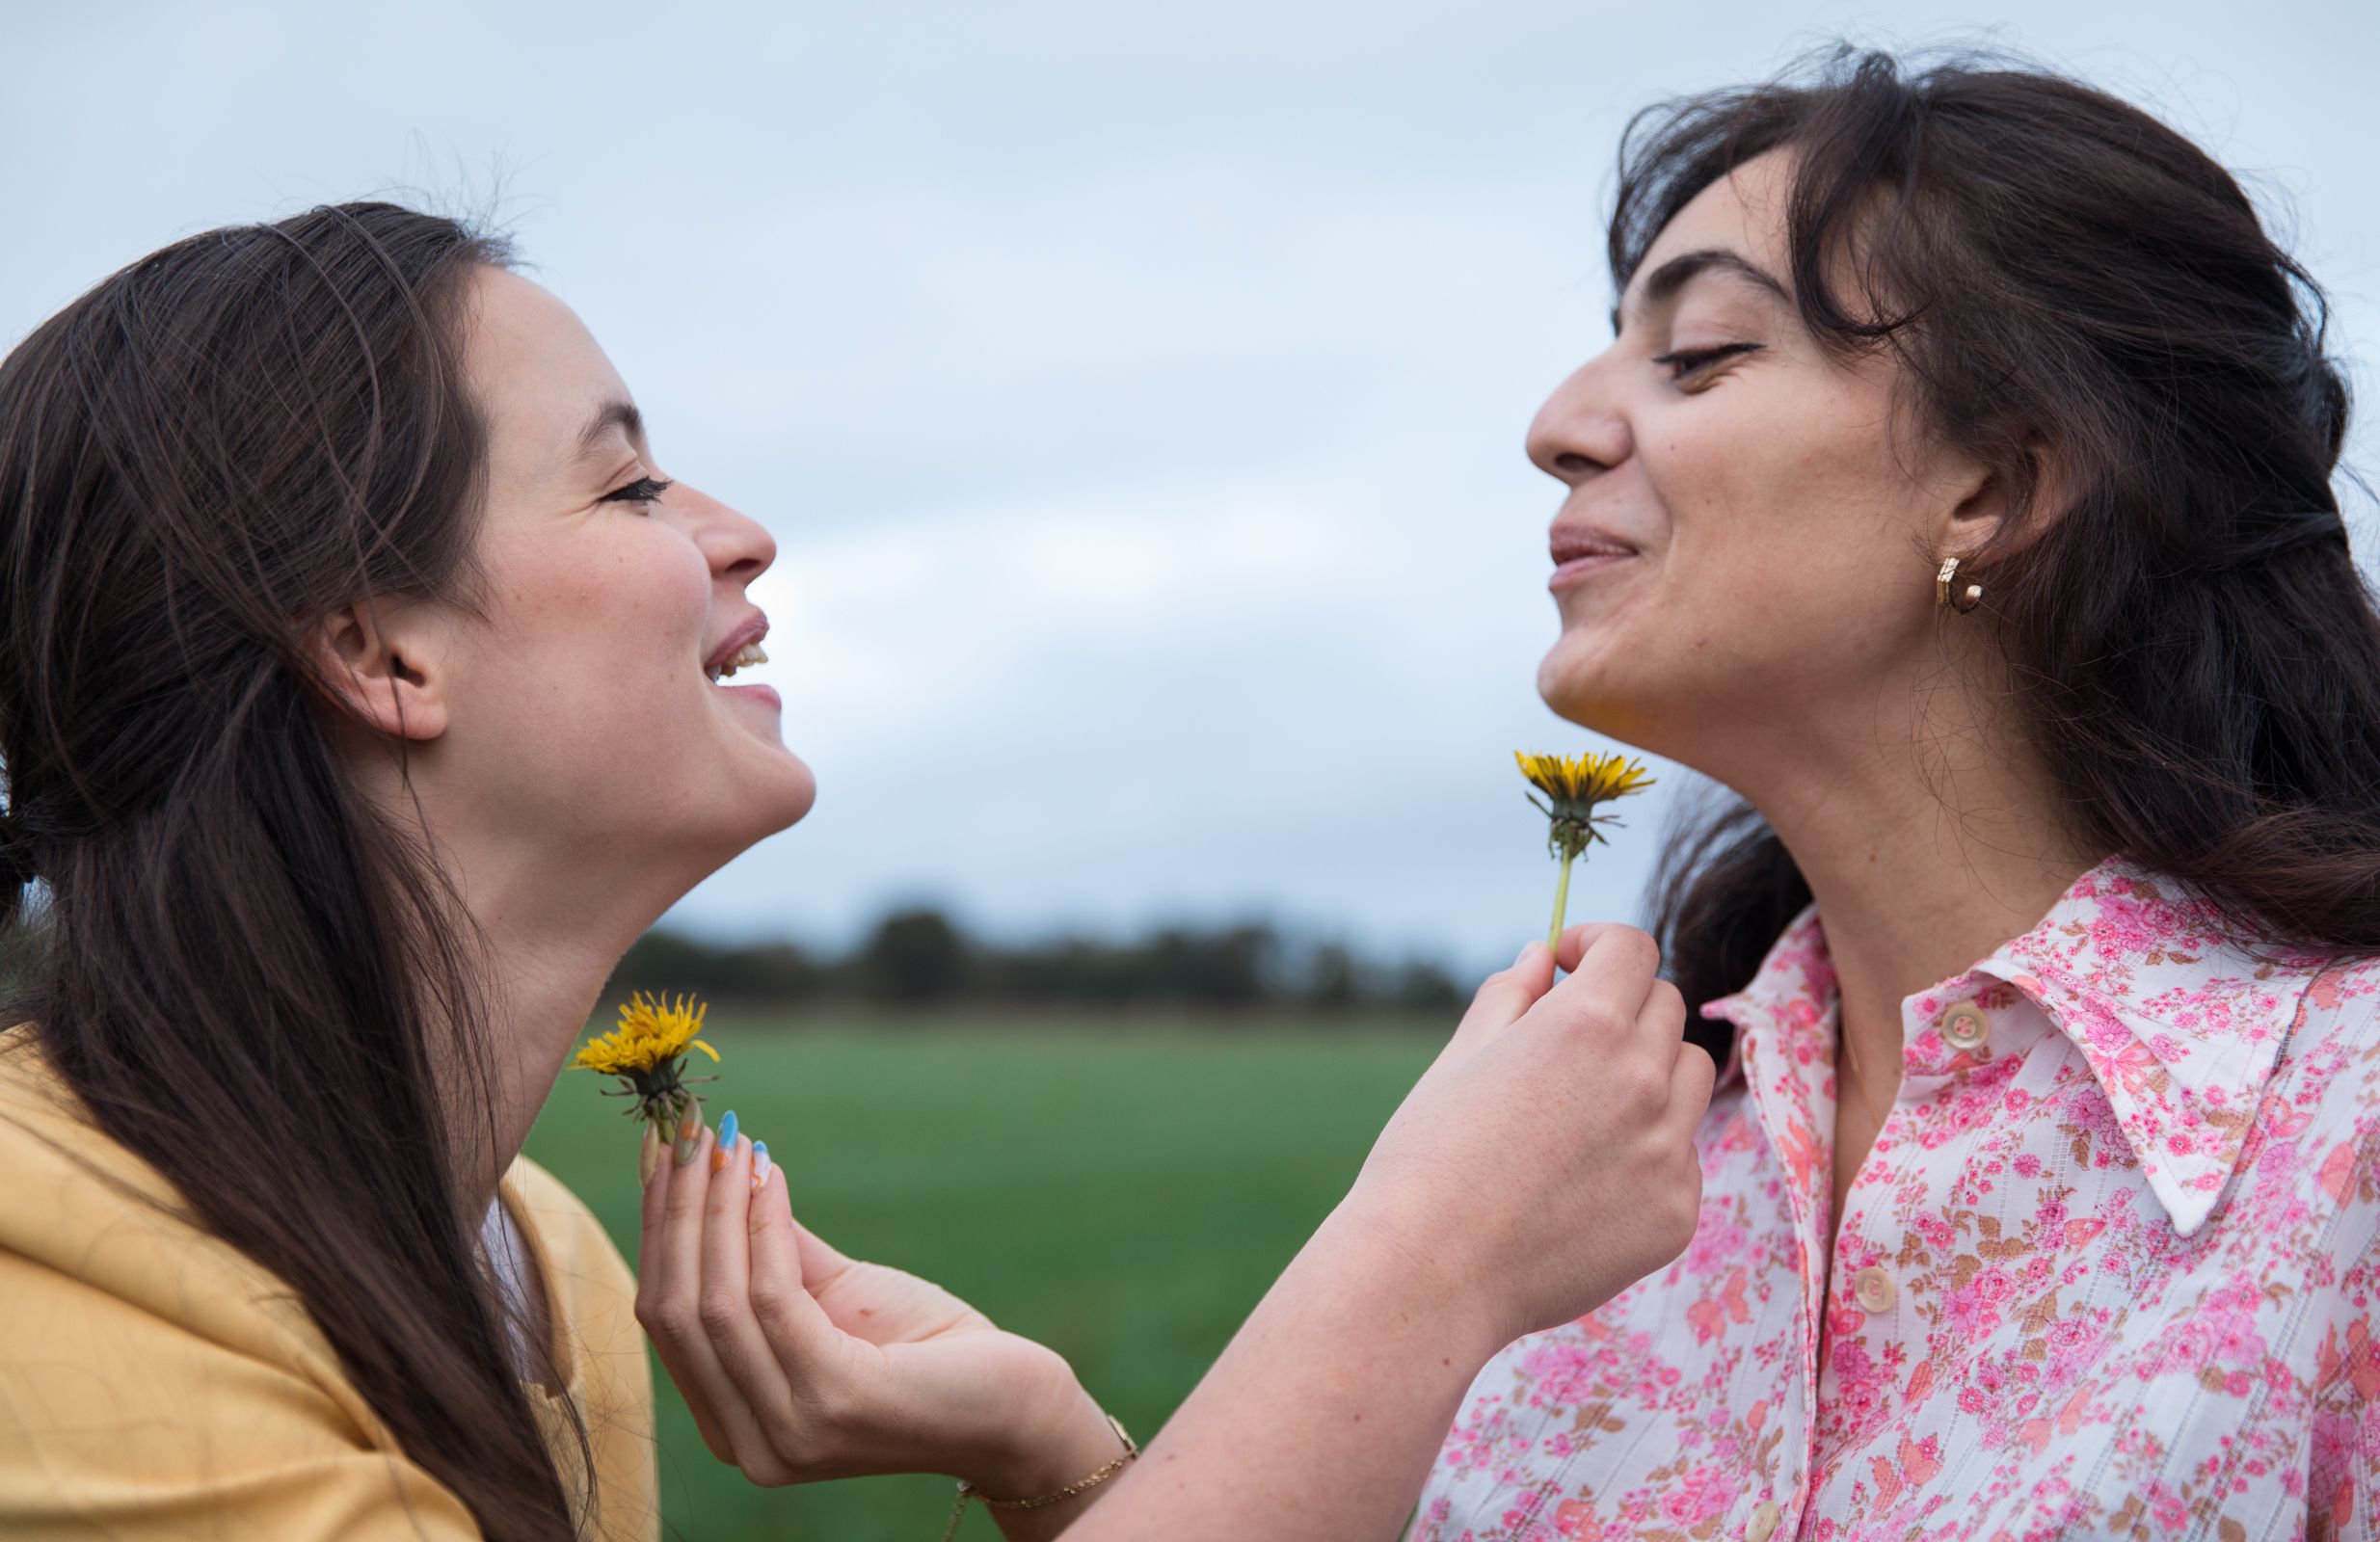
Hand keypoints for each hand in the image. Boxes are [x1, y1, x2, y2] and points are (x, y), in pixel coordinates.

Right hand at [634, 1120, 1114, 1497]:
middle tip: (685, 1134)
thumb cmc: (923, 1350)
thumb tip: (722, 1170)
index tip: (660, 1153)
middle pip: (675, 1310)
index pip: (663, 1318)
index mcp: (731, 1424)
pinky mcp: (832, 1404)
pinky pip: (774, 1297)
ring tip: (727, 1142)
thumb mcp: (832, 1297)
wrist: (1009, 1405)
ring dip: (715, 1208)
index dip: (656, 1230)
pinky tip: (769, 1176)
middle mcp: (746, 1444)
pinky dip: (763, 1227)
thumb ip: (772, 1253)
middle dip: (675, 1212)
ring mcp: (786, 1433)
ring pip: (715, 1302)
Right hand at [1341, 924, 1713, 1350]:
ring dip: (1650, 1069)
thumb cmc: (1428, 1161)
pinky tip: (1584, 1179)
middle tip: (1565, 1044)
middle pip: (1665, 1007)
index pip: (1633, 949)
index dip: (1598, 944)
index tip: (1568, 964)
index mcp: (1586, 1023)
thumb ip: (1510, 996)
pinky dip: (1647, 1148)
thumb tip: (1542, 959)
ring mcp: (1669, 1149)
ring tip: (1584, 1108)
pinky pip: (1682, 1154)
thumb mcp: (1459, 1057)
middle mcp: (1643, 1077)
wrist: (1433, 1274)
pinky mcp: (1677, 1211)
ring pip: (1690, 1074)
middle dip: (1620, 1006)